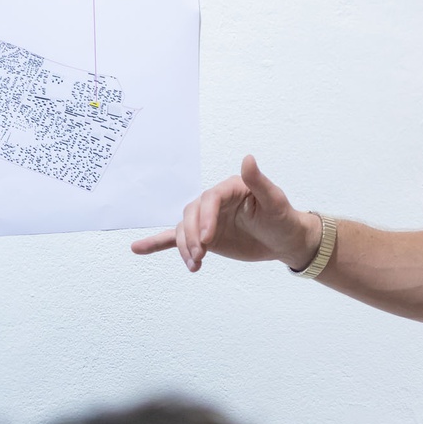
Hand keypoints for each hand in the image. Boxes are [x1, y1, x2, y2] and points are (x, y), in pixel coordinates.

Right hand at [130, 155, 319, 272]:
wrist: (285, 240)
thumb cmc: (283, 218)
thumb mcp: (275, 201)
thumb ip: (259, 181)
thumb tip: (248, 158)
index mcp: (230, 188)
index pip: (210, 199)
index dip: (205, 218)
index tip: (208, 240)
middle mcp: (214, 202)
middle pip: (192, 215)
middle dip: (192, 236)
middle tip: (200, 256)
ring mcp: (207, 220)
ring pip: (183, 229)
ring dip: (184, 247)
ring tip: (194, 265)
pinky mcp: (203, 236)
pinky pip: (175, 238)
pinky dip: (157, 244)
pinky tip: (137, 249)